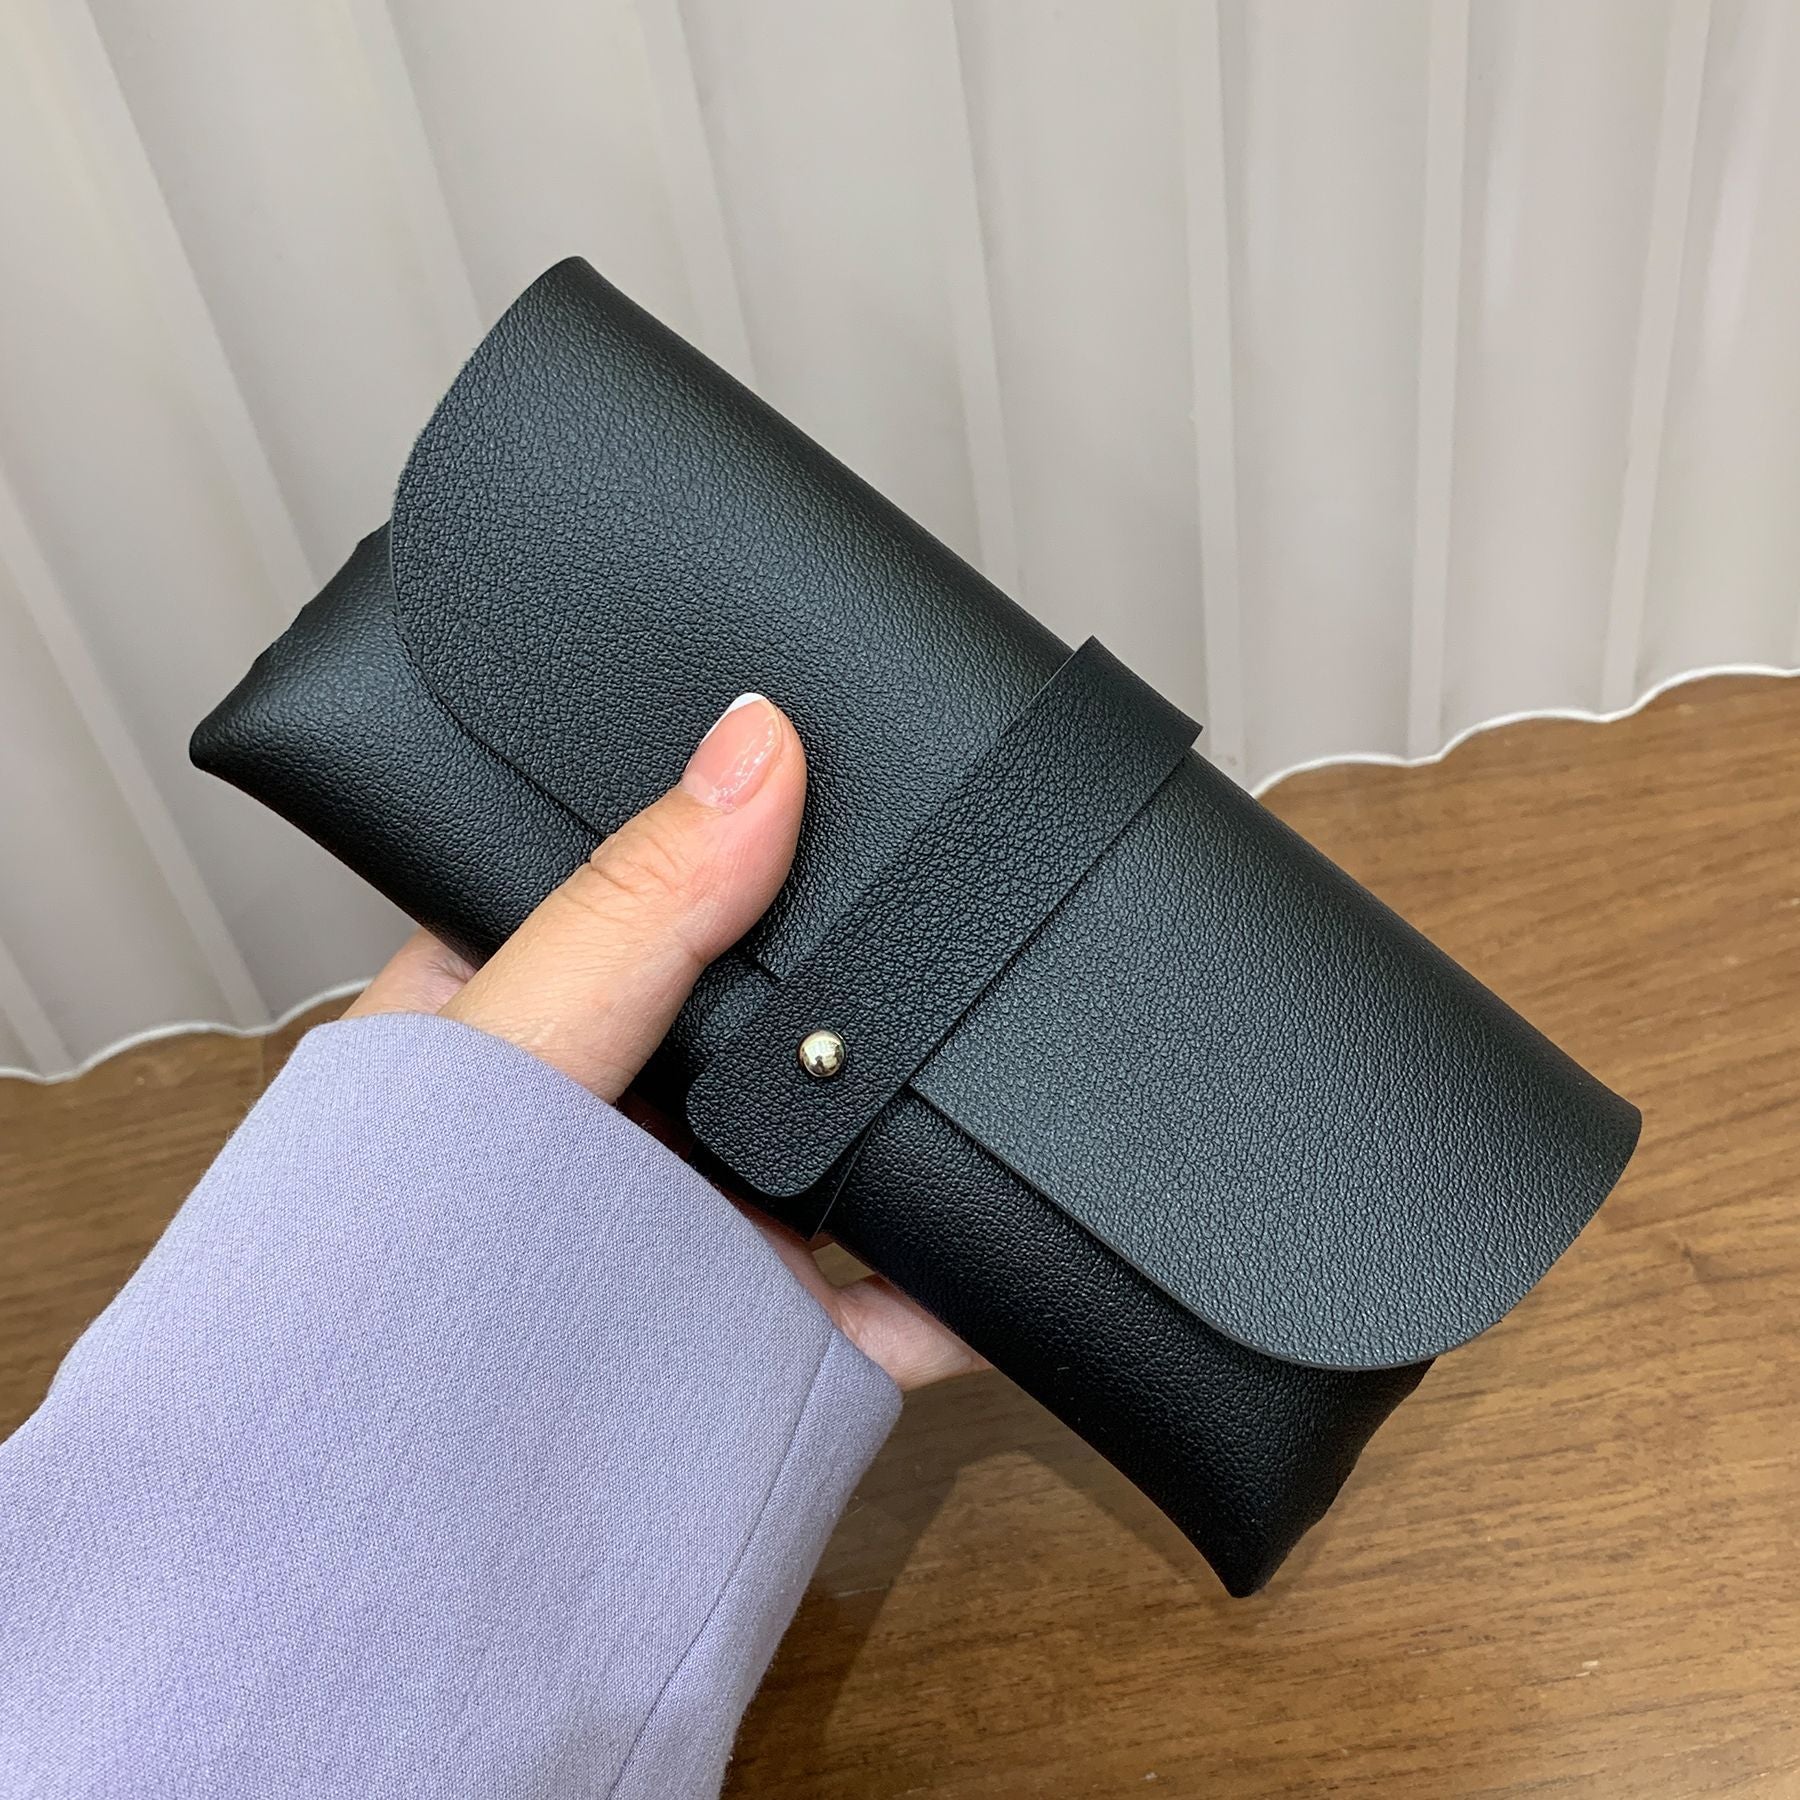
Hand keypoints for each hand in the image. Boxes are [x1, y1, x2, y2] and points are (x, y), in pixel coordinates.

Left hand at [345, 694, 982, 1391]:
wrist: (421, 1521)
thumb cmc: (390, 1270)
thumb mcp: (513, 1045)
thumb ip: (635, 907)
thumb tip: (756, 745)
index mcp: (548, 1011)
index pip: (664, 881)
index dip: (751, 829)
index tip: (853, 767)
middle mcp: (640, 1109)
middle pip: (779, 1012)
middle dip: (862, 975)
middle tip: (971, 894)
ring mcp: (714, 1219)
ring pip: (852, 1141)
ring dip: (924, 1116)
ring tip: (1024, 1036)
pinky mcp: (771, 1325)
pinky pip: (904, 1286)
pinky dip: (974, 1268)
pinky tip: (1035, 1225)